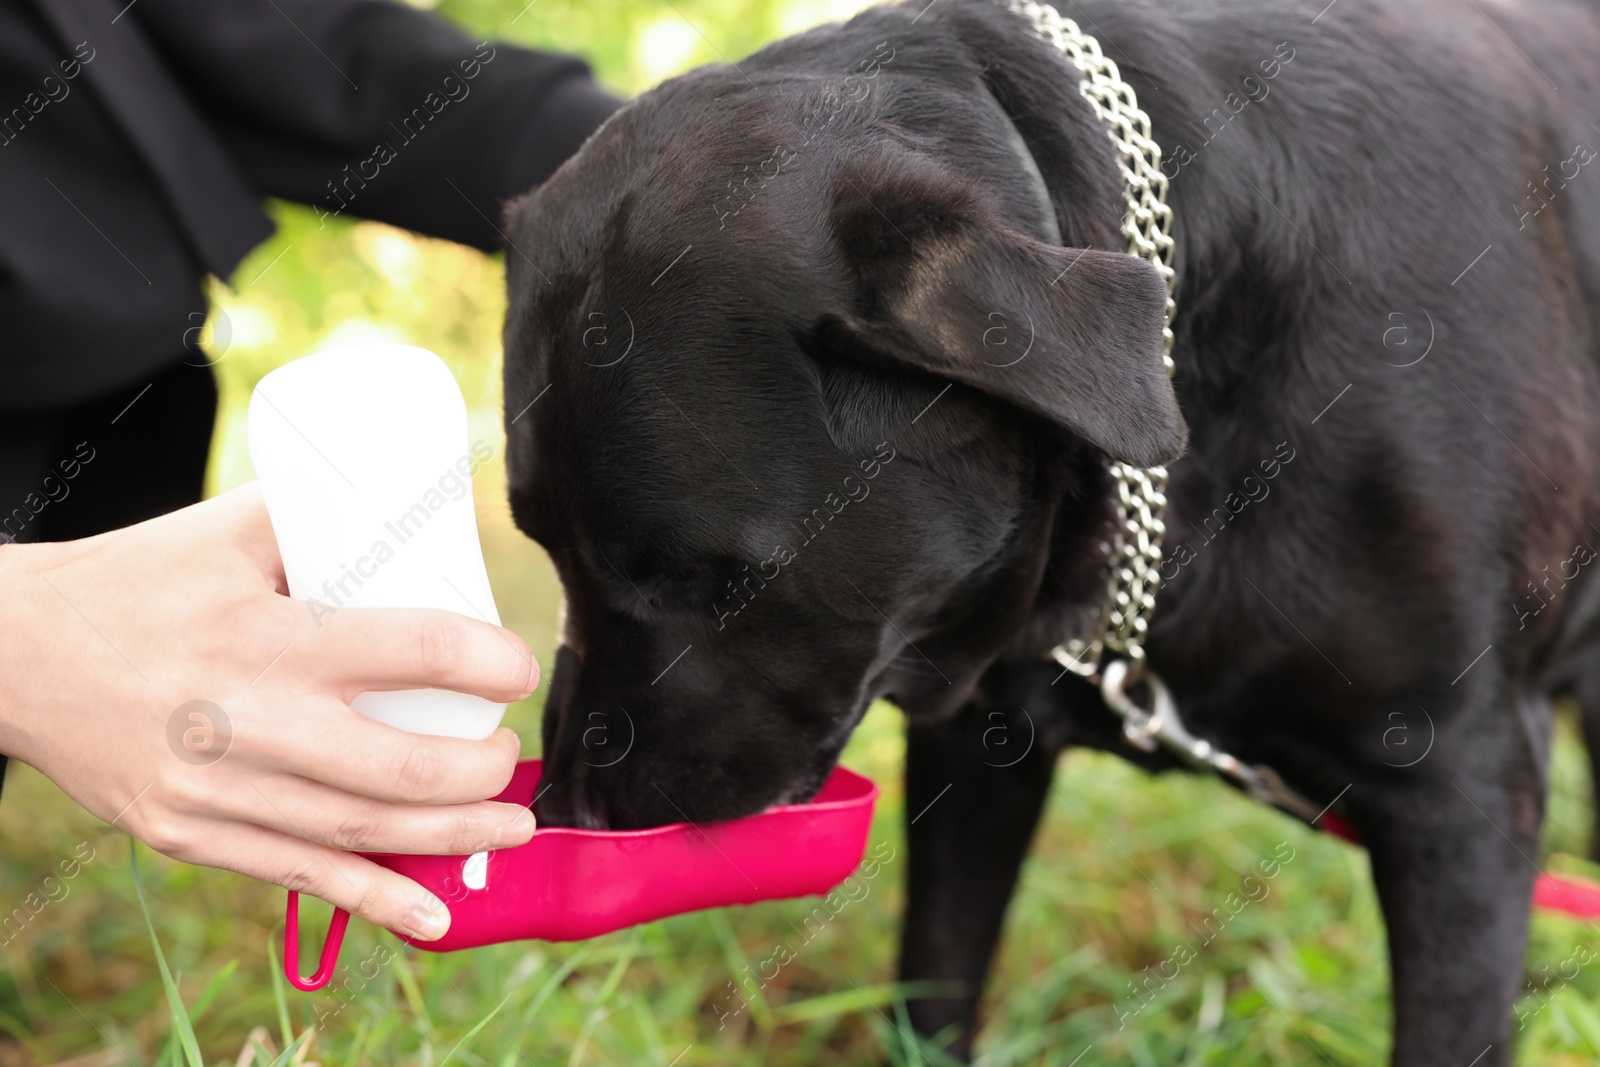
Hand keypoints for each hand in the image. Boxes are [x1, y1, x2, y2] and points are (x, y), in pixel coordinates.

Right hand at [0, 483, 539, 940]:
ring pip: (359, 832)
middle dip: (481, 772)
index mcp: (269, 634)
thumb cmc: (137, 580)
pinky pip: (298, 876)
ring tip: (512, 826)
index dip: (488, 664)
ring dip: (453, 838)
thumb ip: (322, 519)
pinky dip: (374, 900)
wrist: (15, 653)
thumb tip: (415, 510)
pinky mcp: (188, 833)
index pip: (415, 651)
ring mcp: (216, 791)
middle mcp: (248, 720)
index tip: (517, 670)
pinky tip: (432, 916)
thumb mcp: (231, 530)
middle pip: (400, 770)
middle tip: (511, 756)